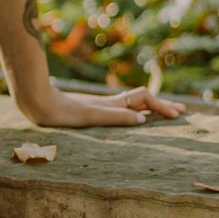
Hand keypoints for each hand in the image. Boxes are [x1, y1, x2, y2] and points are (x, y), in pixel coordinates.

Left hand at [19, 83, 186, 128]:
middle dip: (161, 105)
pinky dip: (134, 111)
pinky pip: (120, 109)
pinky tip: (132, 117)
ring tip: (164, 113)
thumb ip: (116, 116)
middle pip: (142, 100)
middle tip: (181, 111)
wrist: (37, 102)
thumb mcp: (91, 116)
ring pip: (132, 104)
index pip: (144, 99)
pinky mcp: (90, 110)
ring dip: (150, 107)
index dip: (162, 106)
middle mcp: (109, 103)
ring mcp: (100, 106)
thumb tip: (144, 118)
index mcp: (112, 104)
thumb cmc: (62, 112)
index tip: (178, 115)